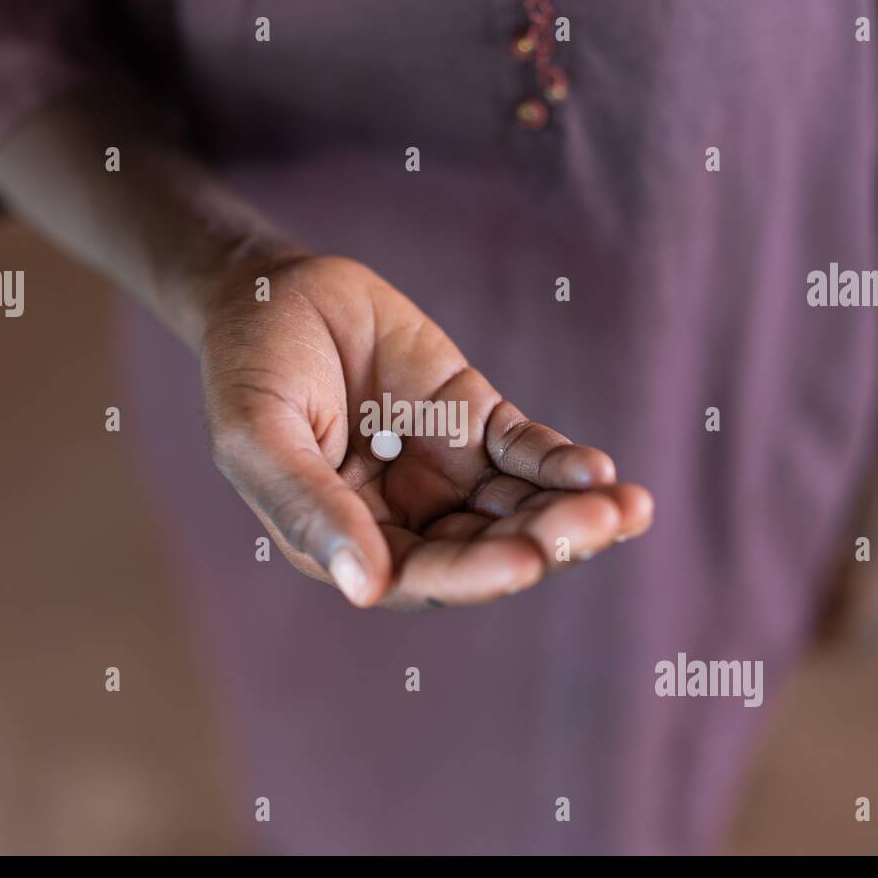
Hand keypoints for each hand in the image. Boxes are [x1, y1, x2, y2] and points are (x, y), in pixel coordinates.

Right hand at [199, 254, 653, 609]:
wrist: (275, 288)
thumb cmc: (250, 368)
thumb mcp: (260, 438)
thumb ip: (310, 508)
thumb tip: (365, 588)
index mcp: (350, 541)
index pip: (423, 577)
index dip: (477, 574)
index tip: (525, 561)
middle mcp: (405, 520)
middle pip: (487, 550)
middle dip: (546, 542)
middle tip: (599, 525)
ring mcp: (445, 471)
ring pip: (519, 509)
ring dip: (573, 512)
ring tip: (627, 506)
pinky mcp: (475, 421)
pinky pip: (526, 452)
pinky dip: (562, 463)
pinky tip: (599, 470)